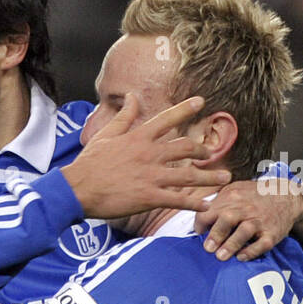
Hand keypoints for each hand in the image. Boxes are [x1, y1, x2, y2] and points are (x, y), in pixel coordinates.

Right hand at [63, 95, 230, 218]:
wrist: (77, 189)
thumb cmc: (89, 163)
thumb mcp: (106, 135)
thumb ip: (123, 116)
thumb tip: (131, 96)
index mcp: (139, 138)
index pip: (167, 119)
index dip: (186, 109)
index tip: (202, 101)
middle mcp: (149, 154)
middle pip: (186, 147)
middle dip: (203, 150)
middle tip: (211, 153)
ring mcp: (151, 176)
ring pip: (189, 175)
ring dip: (210, 177)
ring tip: (226, 178)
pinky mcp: (149, 196)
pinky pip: (178, 200)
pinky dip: (194, 204)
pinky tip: (206, 206)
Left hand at [195, 176, 302, 260]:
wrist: (287, 195)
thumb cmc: (254, 196)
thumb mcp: (234, 191)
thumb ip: (217, 203)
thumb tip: (199, 221)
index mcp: (232, 198)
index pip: (211, 210)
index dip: (201, 223)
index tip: (199, 233)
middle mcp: (246, 208)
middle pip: (228, 219)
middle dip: (216, 234)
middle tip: (208, 248)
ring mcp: (260, 221)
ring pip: (245, 231)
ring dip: (231, 245)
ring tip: (221, 257)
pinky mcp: (273, 233)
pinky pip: (263, 244)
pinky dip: (252, 251)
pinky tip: (241, 257)